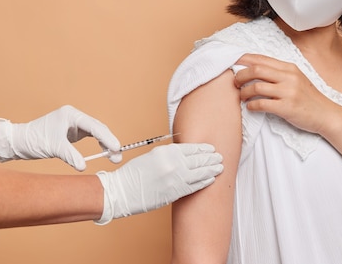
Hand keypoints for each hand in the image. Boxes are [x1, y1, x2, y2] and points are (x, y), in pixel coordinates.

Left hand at [0, 105, 120, 170]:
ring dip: (105, 144)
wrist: (19, 142)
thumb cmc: (33, 140)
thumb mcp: (54, 148)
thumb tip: (84, 166)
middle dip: (109, 141)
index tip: (116, 148)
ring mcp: (74, 124)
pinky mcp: (72, 131)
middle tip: (117, 155)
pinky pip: (90, 137)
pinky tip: (103, 152)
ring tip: (113, 156)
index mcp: (71, 115)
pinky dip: (97, 144)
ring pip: (96, 132)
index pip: (94, 126)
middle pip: (98, 128)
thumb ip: (71, 156)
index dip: (107, 137)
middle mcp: (74, 117)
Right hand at [94, 143, 223, 223]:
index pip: (191, 148)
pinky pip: (195, 186)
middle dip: (211, 158)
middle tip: (220, 157)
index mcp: (166, 152)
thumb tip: (185, 155)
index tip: (211, 148)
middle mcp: (173, 164)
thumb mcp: (152, 156)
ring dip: (212, 170)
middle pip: (198, 159)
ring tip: (220, 167)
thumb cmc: (133, 174)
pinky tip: (211, 179)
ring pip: (200, 173)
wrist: (121, 192)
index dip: (203, 148)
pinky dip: (204, 182)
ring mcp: (175, 179)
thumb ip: (169, 155)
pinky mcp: (175, 192)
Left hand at [233, 53, 334, 133]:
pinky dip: (252, 106)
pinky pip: (262, 104)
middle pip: (256, 70)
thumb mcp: (296, 79)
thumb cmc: (308, 98)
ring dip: (244, 92)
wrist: (326, 115)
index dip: (244, 59)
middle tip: (235, 82)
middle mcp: (289, 77)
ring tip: (242, 97)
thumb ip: (279, 73)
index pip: (261, 59)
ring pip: (256, 87)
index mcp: (289, 68)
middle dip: (240, 75)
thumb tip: (254, 68)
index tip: (232, 63)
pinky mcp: (287, 108)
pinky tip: (251, 107)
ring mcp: (288, 92)